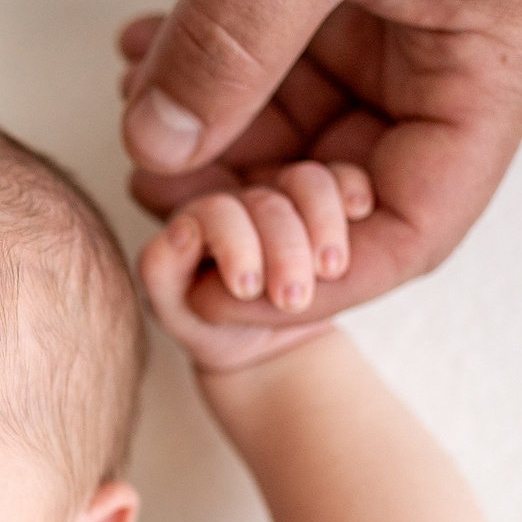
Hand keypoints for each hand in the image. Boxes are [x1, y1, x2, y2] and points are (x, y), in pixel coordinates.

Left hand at [118, 0, 521, 325]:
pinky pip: (265, 52)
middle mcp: (448, 44)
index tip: (219, 297)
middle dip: (245, 201)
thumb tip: (165, 147)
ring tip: (134, 114)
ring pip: (294, 123)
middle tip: (150, 202)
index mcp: (492, 53)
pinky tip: (139, 56)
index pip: (415, 223)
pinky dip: (202, 66)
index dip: (318, 279)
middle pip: (344, 184)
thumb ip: (238, 37)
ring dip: (211, 136)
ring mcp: (390, 3)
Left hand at [139, 167, 370, 374]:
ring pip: (306, 181)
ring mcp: (286, 195)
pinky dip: (352, 186)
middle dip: (284, 249)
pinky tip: (359, 209)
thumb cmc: (214, 326)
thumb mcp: (179, 312)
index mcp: (199, 217)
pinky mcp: (328, 201)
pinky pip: (344, 176)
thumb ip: (162, 272)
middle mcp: (241, 198)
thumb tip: (182, 230)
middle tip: (292, 297)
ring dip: (322, 222)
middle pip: (265, 201)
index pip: (216, 211)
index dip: (233, 243)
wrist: (266, 345)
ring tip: (331, 270)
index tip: (247, 288)